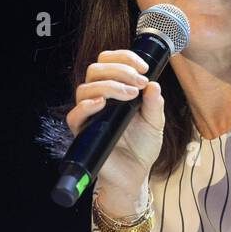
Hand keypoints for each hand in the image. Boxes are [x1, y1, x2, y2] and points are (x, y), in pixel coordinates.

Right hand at [65, 49, 166, 188]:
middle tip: (139, 82)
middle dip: (120, 70)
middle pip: (96, 69)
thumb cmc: (142, 146)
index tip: (144, 68)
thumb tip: (154, 84)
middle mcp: (100, 99)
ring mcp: (90, 115)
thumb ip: (155, 103)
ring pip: (85, 88)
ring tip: (130, 95)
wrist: (135, 173)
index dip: (124, 58)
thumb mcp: (156, 122)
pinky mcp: (83, 132)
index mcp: (115, 90)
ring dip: (109, 85)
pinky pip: (74, 115)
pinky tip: (102, 104)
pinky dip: (86, 106)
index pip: (109, 62)